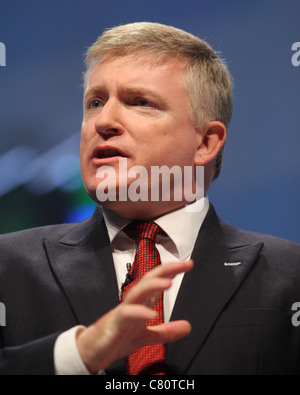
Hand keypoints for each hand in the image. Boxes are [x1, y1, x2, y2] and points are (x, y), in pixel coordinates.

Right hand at [76, 259, 192, 373]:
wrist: (93, 350)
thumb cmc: (117, 337)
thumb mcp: (147, 336)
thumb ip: (167, 331)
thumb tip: (187, 326)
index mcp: (141, 302)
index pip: (157, 281)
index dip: (172, 271)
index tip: (187, 264)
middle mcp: (133, 302)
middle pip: (148, 280)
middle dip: (165, 270)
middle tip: (182, 264)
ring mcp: (123, 311)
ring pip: (137, 293)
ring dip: (152, 286)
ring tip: (168, 283)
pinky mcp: (115, 324)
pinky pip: (126, 315)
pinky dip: (139, 313)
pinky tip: (151, 315)